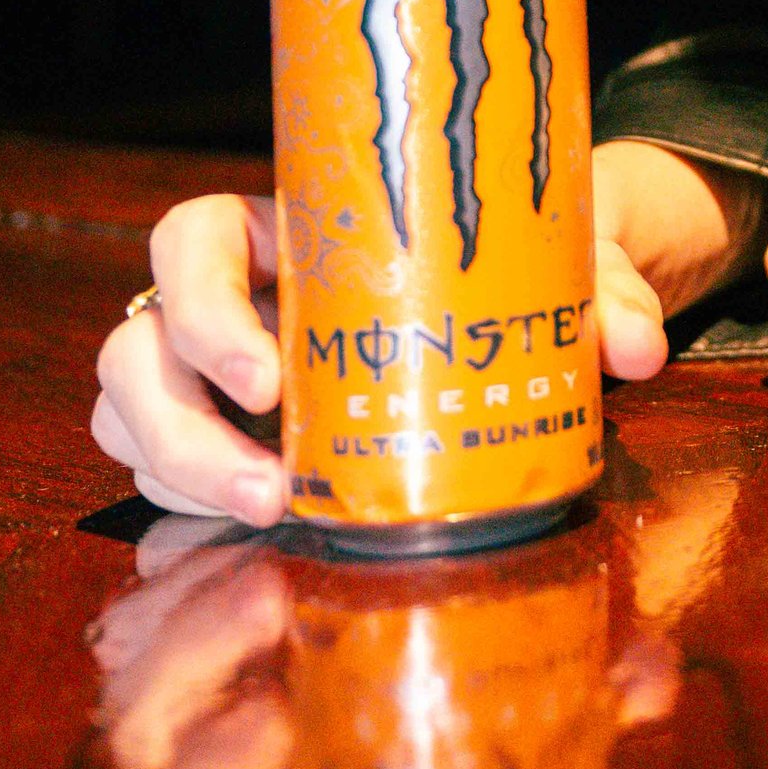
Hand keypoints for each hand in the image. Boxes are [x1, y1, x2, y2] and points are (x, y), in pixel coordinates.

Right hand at [91, 143, 767, 528]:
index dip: (201, 306)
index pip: (190, 240)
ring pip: (132, 422)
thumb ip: (605, 290)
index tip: (270, 377)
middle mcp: (232, 302)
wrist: (525, 306)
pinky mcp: (234, 443)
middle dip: (181, 430)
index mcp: (288, 233)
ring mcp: (219, 379)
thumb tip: (635, 347)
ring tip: (279, 516)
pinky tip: (270, 535)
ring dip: (186, 480)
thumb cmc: (519, 260)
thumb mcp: (563, 256)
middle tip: (273, 491)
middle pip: (136, 352)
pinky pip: (170, 478)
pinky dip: (198, 512)